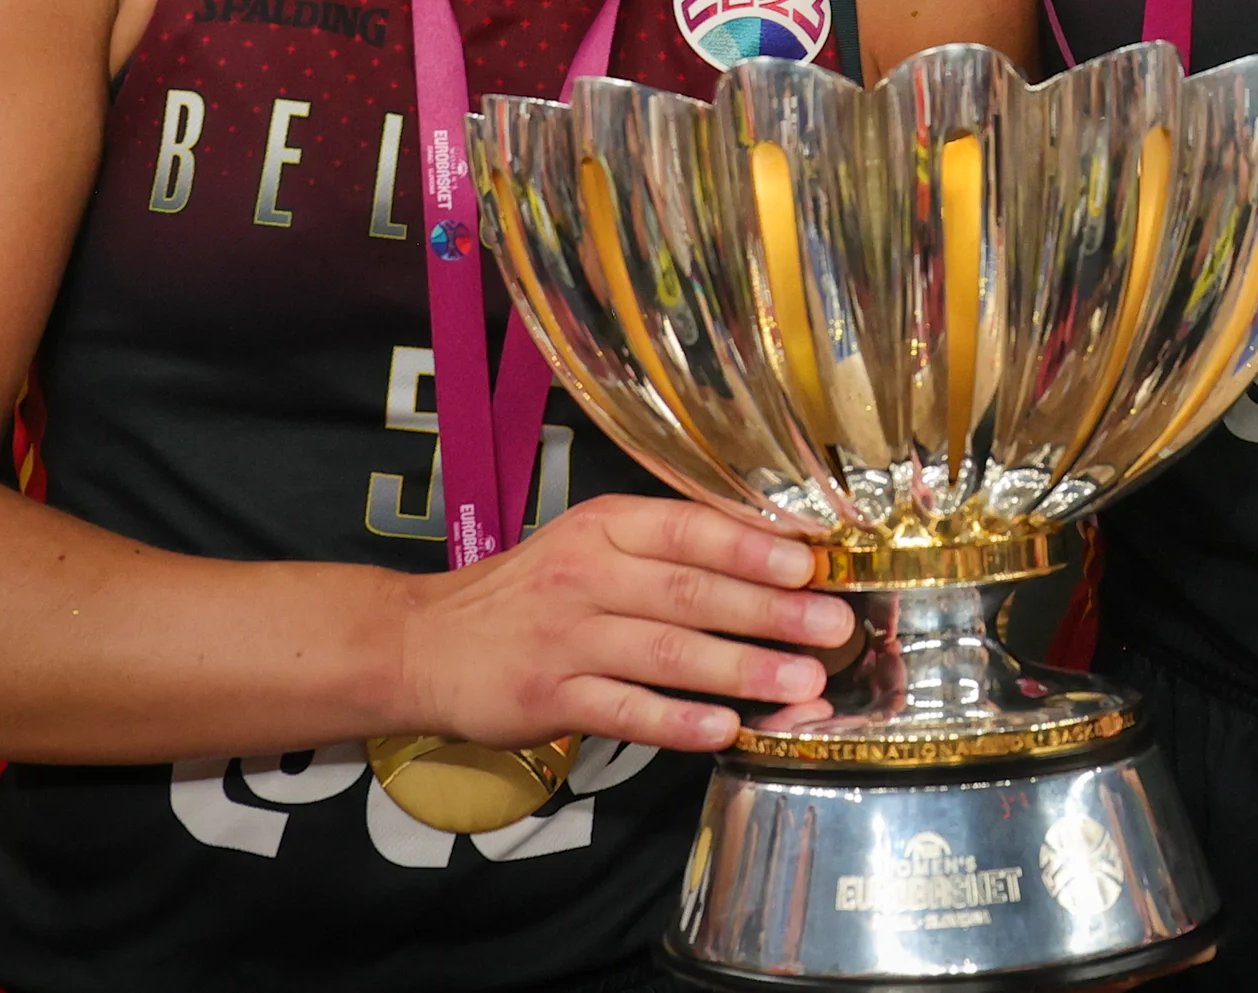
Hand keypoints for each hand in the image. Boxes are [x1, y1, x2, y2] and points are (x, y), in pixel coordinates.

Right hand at [392, 494, 850, 754]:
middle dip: (770, 612)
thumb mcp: (589, 546)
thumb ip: (665, 552)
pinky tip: (724, 730)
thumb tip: (771, 561)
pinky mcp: (549, 697)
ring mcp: (567, 638)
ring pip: (667, 651)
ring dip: (741, 668)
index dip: (753, 548)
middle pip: (691, 592)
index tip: (812, 564)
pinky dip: (677, 722)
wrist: (424, 642)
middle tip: (834, 629)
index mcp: (606, 527)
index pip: (690, 529)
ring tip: (802, 682)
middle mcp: (587, 574)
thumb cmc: (530, 593)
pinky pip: (625, 710)